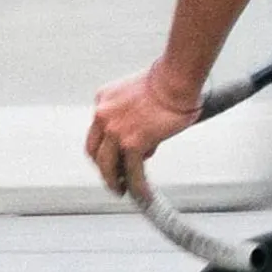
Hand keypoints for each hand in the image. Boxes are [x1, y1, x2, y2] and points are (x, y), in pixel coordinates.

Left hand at [86, 59, 202, 198]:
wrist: (176, 77)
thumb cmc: (169, 80)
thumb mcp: (139, 93)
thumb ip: (135, 115)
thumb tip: (146, 140)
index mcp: (103, 100)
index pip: (97, 132)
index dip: (103, 150)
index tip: (111, 159)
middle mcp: (103, 115)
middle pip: (95, 152)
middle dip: (104, 169)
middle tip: (114, 180)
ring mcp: (115, 130)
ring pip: (108, 166)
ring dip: (115, 182)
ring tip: (123, 191)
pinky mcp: (132, 143)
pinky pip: (132, 172)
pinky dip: (137, 186)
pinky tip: (142, 194)